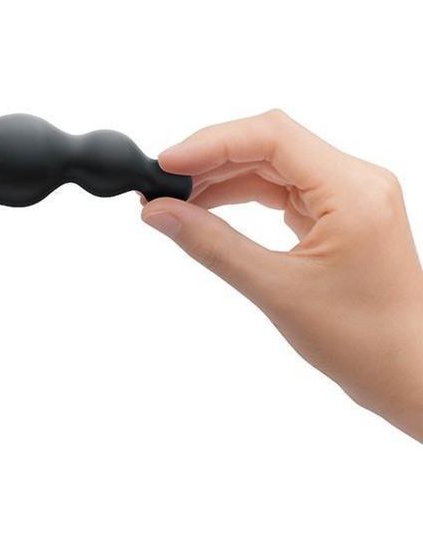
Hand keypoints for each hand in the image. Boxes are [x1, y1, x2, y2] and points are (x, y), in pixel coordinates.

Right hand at [142, 110, 422, 440]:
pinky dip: (241, 194)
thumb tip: (160, 213)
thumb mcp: (275, 289)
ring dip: (222, 177)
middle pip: (269, 145)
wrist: (406, 370)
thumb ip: (212, 245)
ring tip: (175, 200)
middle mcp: (356, 182)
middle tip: (161, 185)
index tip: (166, 163)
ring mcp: (349, 196)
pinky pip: (282, 188)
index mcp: (352, 191)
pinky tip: (208, 208)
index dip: (211, 143)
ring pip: (272, 165)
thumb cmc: (362, 339)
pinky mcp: (339, 213)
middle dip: (210, 159)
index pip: (271, 137)